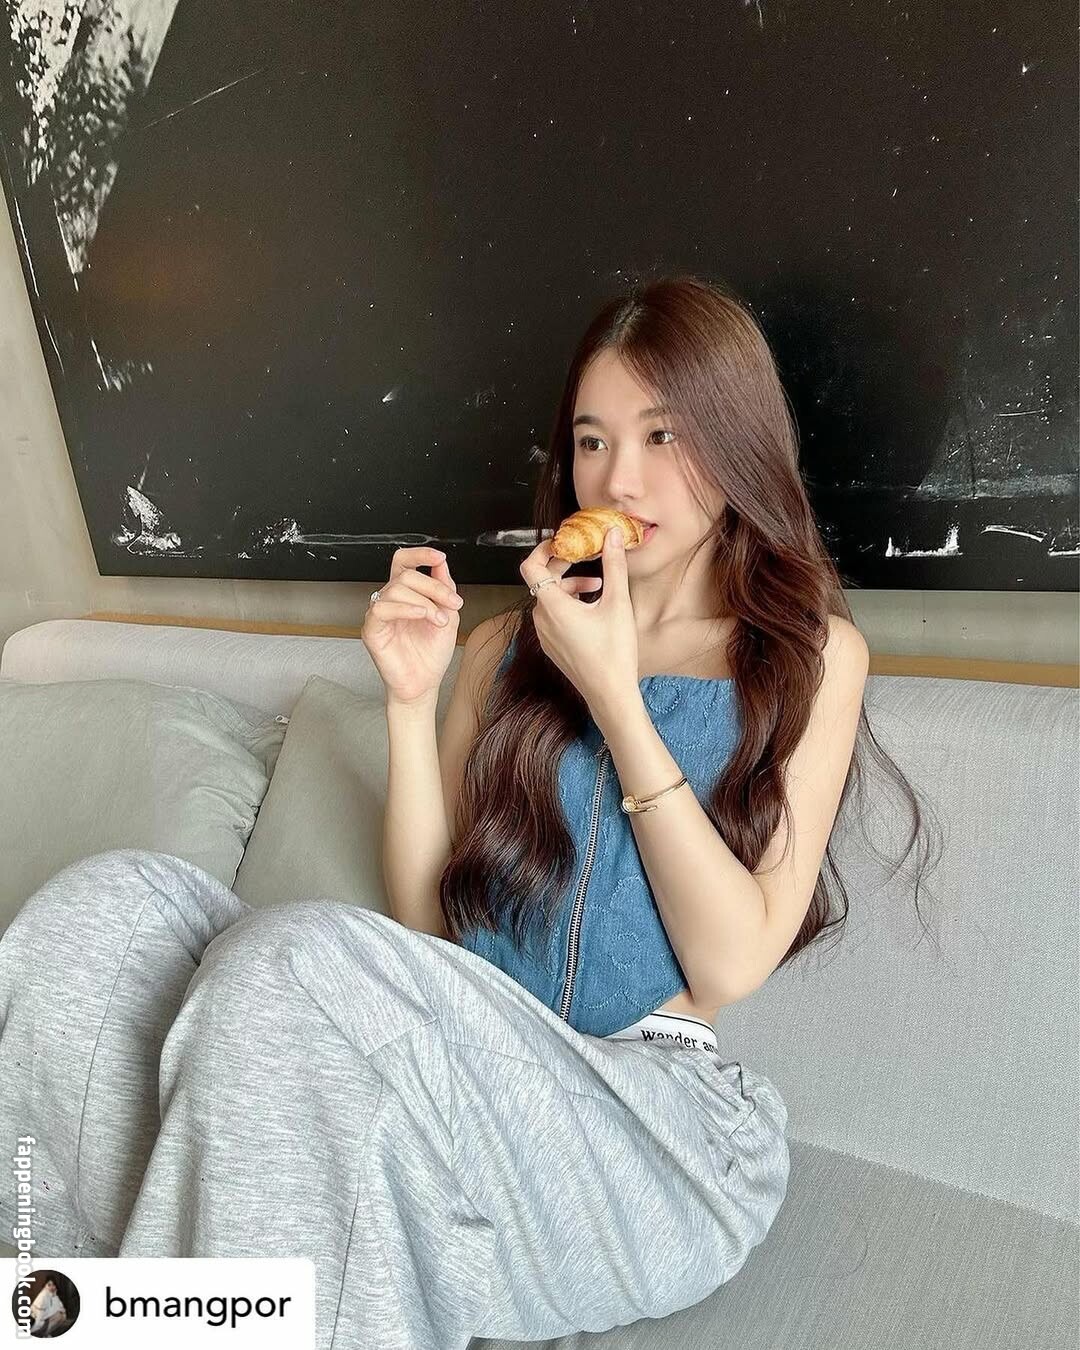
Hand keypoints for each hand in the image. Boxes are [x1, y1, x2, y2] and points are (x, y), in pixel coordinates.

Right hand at [361, 546, 464, 703]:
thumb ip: (444, 589)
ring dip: (425, 601)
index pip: (404, 562)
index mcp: (407, 595)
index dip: (419, 554)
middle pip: (406, 574)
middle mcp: (391, 601)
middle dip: (434, 586)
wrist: (424, 684)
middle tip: (454, 604)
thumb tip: (441, 563)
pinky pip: (382, 609)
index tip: (439, 557)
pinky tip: (421, 615)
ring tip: (440, 620)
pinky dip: (406, 608)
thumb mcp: (447, 616)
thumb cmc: (431, 655)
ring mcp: (379, 614)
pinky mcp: (372, 629)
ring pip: (396, 588)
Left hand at [520, 524, 638, 712]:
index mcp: (552, 606)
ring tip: (598, 588)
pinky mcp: (552, 645)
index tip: (563, 542)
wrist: (610, 694)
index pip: (530, 566)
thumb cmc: (613, 653)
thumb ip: (613, 565)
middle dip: (564, 566)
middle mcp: (542, 619)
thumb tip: (610, 535)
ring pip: (550, 599)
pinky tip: (592, 610)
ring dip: (570, 587)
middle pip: (543, 581)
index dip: (543, 549)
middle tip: (587, 558)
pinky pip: (553, 616)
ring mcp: (544, 634)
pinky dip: (568, 605)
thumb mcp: (617, 603)